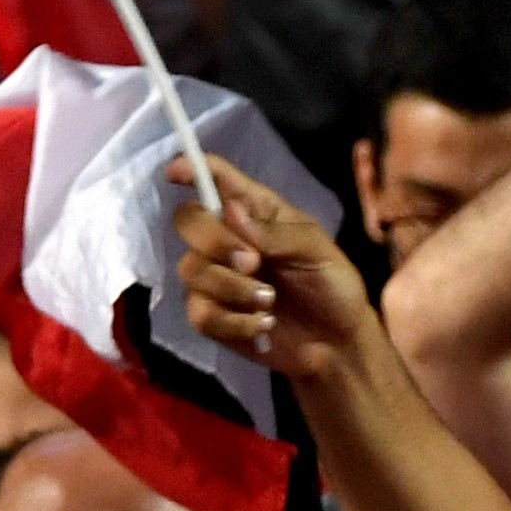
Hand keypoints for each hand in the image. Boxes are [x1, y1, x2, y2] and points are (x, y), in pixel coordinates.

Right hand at [174, 154, 383, 382]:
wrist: (336, 343)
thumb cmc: (332, 284)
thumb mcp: (316, 251)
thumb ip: (275, 233)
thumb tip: (230, 210)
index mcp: (256, 212)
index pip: (217, 179)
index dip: (193, 168)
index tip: (175, 171)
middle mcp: (228, 238)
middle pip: (188, 220)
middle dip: (214, 241)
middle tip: (253, 263)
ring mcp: (215, 278)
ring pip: (190, 269)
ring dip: (231, 288)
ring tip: (269, 302)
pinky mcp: (212, 316)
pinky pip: (199, 312)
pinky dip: (234, 321)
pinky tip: (263, 325)